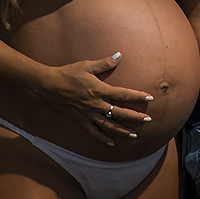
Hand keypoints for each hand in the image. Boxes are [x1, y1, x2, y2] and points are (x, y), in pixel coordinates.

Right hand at [40, 52, 155, 144]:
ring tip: (134, 135)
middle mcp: (96, 104)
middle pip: (120, 112)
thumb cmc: (69, 73)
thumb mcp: (87, 65)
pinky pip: (93, 132)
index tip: (150, 98)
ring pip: (109, 125)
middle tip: (148, 120)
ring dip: (122, 130)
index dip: (137, 96)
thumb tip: (119, 55)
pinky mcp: (81, 120)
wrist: (50, 86)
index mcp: (100, 90)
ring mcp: (89, 114)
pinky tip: (111, 143)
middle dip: (135, 116)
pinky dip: (102, 138)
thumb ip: (105, 63)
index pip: (123, 94)